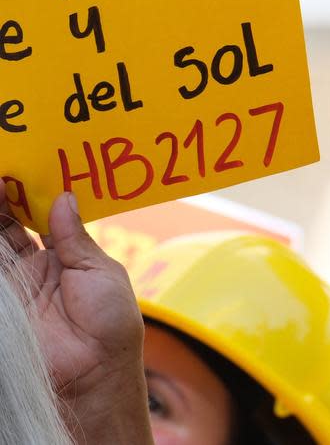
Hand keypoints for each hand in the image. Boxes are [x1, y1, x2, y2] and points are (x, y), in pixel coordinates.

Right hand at [1, 191, 151, 443]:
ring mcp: (12, 285)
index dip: (30, 194)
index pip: (40, 218)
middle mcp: (33, 269)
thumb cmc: (110, 324)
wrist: (92, 371)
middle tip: (4, 168)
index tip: (23, 167)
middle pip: (8, 225)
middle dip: (3, 197)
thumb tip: (65, 197)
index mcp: (65, 258)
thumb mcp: (99, 271)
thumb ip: (74, 237)